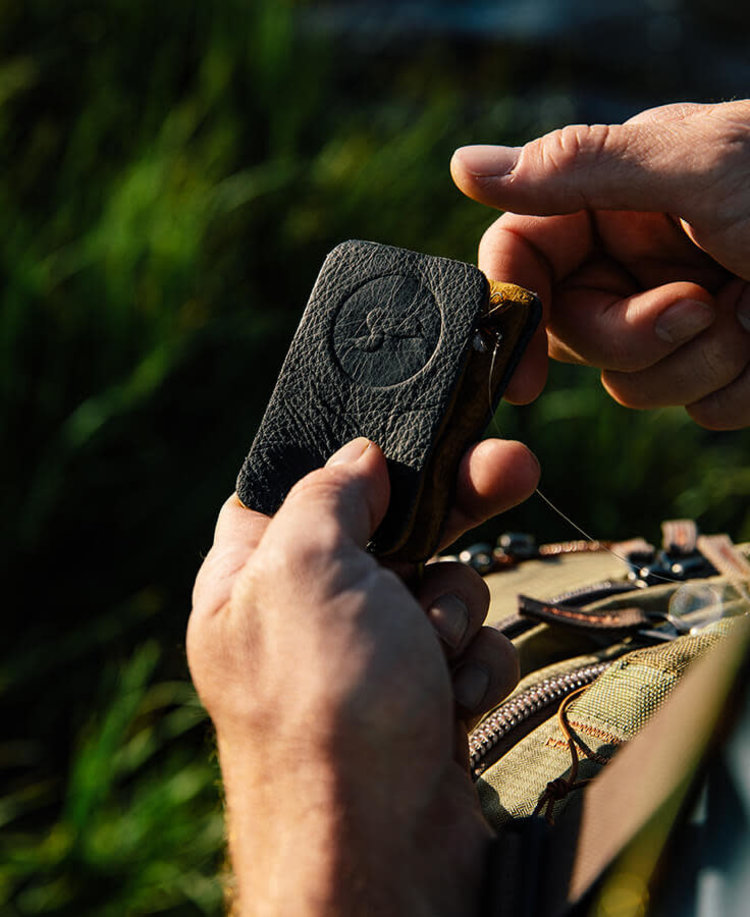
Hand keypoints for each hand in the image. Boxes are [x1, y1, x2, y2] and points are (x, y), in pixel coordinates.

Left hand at [187, 437, 538, 915]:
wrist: (380, 850)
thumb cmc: (327, 703)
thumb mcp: (306, 567)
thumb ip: (328, 495)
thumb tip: (359, 457)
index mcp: (253, 579)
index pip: (295, 492)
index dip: (349, 463)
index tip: (398, 443)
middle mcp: (308, 616)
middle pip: (388, 529)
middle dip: (451, 506)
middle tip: (507, 466)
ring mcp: (370, 661)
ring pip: (440, 584)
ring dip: (452, 608)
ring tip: (432, 649)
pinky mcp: (423, 699)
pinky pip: (467, 645)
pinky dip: (471, 664)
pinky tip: (453, 700)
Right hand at [451, 100, 749, 428]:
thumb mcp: (694, 166)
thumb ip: (576, 169)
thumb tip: (463, 168)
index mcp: (613, 198)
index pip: (521, 256)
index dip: (513, 313)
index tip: (521, 374)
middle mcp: (635, 259)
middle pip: (571, 334)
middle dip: (634, 336)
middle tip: (697, 306)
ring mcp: (674, 315)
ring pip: (628, 383)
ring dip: (696, 364)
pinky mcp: (718, 362)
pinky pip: (691, 407)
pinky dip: (736, 387)